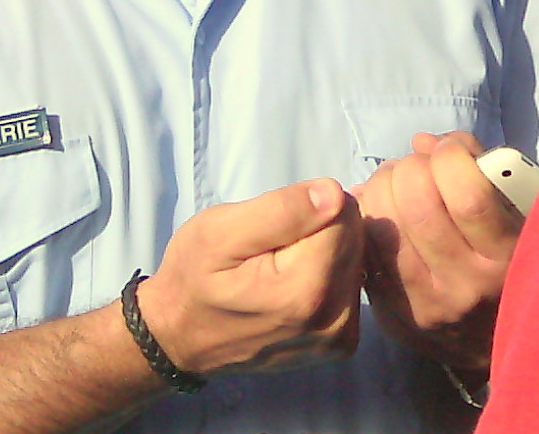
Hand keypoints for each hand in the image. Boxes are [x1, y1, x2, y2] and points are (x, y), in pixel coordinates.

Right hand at [136, 179, 364, 378]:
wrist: (180, 337)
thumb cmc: (193, 277)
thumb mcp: (219, 231)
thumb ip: (280, 211)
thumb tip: (334, 194)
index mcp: (305, 291)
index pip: (343, 212)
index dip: (308, 206)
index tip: (273, 226)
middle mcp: (333, 320)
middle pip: (355, 236)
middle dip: (319, 228)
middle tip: (273, 246)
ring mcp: (340, 337)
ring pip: (357, 257)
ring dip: (324, 251)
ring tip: (280, 265)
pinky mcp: (341, 343)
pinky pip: (351, 284)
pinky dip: (328, 275)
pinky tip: (294, 283)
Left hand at [354, 132, 521, 373]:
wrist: (494, 339)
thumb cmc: (509, 258)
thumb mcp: (519, 213)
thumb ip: (482, 170)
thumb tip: (423, 143)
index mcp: (505, 256)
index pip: (469, 196)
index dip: (451, 157)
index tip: (451, 151)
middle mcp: (465, 285)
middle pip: (417, 205)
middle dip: (409, 169)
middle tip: (417, 167)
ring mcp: (424, 303)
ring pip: (382, 226)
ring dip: (381, 188)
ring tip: (397, 184)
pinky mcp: (393, 313)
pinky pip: (365, 250)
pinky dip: (365, 217)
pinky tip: (380, 210)